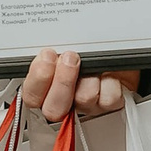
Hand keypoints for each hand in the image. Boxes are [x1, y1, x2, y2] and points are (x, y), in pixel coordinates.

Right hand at [21, 49, 139, 124]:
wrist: (118, 44)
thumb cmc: (87, 44)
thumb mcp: (66, 41)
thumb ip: (52, 48)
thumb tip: (46, 46)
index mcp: (47, 86)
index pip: (32, 96)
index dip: (37, 80)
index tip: (47, 56)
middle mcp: (65, 99)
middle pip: (53, 109)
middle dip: (61, 82)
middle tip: (69, 58)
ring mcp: (87, 104)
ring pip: (83, 100)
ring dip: (88, 77)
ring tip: (92, 60)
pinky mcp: (109, 103)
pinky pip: (108, 98)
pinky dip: (110, 80)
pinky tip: (109, 70)